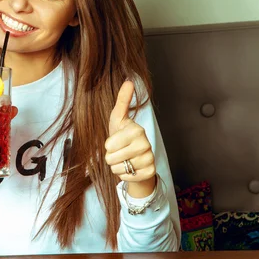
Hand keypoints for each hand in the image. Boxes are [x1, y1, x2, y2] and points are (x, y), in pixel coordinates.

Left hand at [105, 80, 156, 197]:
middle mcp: (145, 143)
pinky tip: (131, 168)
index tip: (115, 141)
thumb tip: (129, 81)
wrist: (135, 158)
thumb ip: (122, 101)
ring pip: (118, 168)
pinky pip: (127, 177)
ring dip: (117, 166)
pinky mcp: (150, 171)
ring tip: (124, 159)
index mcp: (135, 129)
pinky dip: (125, 175)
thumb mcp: (118, 119)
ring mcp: (149, 158)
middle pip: (111, 158)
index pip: (109, 144)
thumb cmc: (123, 137)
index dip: (108, 146)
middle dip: (111, 157)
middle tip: (119, 152)